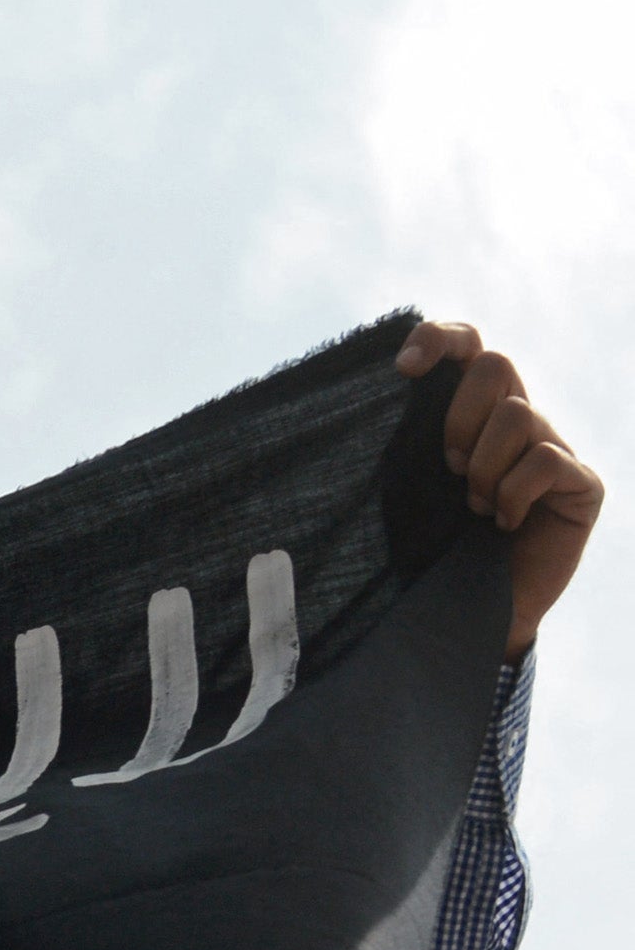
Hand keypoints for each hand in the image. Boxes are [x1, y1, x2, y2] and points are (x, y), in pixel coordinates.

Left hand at [404, 320, 602, 655]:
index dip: (440, 339)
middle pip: (495, 365)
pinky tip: (504, 524)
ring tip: (474, 507)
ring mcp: (556, 449)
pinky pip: (545, 460)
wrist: (470, 610)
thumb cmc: (430, 546)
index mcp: (473, 411)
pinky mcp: (582, 484)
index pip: (467, 344)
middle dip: (459, 416)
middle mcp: (519, 419)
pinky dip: (513, 493)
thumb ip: (401, 440)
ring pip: (518, 415)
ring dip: (483, 466)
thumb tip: (367, 394)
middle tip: (446, 467)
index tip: (404, 368)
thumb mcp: (405, 486)